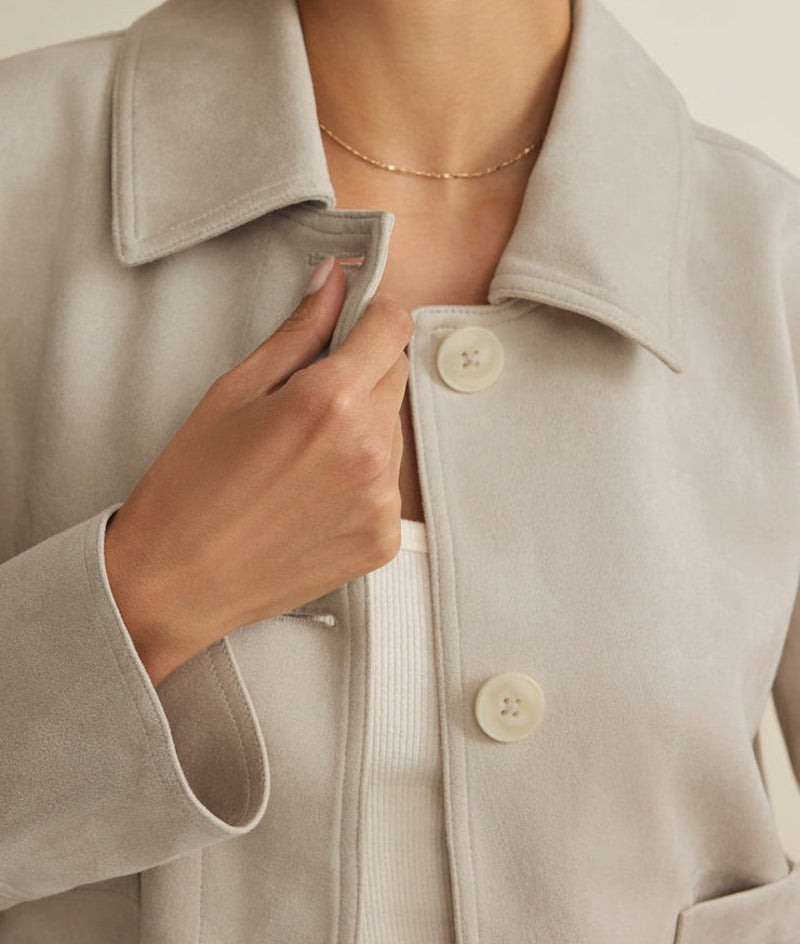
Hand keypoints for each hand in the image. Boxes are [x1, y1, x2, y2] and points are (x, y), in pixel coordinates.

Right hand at [104, 255, 413, 685]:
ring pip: (394, 431)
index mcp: (332, 399)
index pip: (393, 326)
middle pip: (396, 375)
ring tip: (302, 458)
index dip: (371, 317)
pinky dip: (362, 480)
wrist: (176, 583)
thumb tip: (336, 278)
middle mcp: (370, 447)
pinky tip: (312, 496)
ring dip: (364, 427)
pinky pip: (390, 486)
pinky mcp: (383, 540)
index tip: (352, 325)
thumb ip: (297, 332)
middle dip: (363, 372)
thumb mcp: (233, 392)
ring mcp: (382, 499)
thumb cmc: (189, 485)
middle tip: (306, 401)